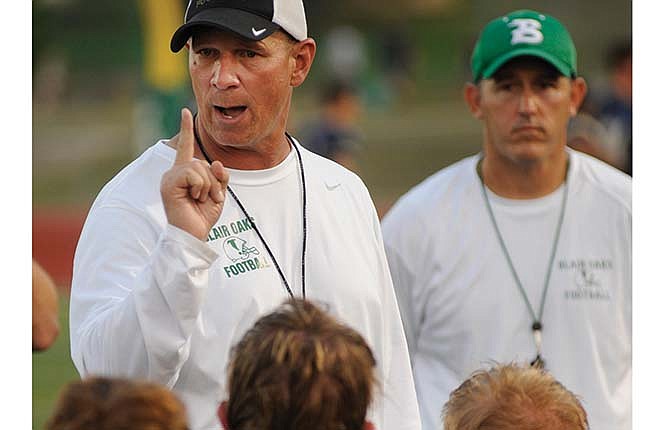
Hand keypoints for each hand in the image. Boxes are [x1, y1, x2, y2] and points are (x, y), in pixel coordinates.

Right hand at [160, 108, 228, 240]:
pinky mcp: (169, 183)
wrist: (192, 234)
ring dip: (208, 186)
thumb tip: (216, 162)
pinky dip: (200, 187)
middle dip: (214, 181)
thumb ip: (219, 176)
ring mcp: (170, 177)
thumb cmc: (202, 216)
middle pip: (203, 162)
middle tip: (209, 198)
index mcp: (185, 173)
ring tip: (201, 200)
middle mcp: (175, 172)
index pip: (186, 147)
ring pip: (199, 167)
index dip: (186, 129)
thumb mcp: (218, 192)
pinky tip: (194, 198)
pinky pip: (193, 174)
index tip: (185, 111)